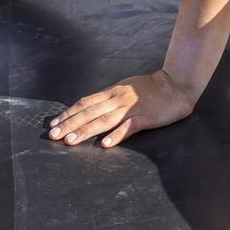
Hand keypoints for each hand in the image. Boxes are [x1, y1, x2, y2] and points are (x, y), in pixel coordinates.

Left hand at [48, 70, 193, 147]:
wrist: (175, 85)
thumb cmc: (150, 89)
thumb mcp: (125, 88)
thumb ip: (109, 98)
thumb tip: (90, 107)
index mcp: (112, 92)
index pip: (85, 103)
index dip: (68, 113)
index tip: (54, 124)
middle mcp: (118, 99)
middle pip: (89, 112)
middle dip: (69, 124)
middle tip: (53, 135)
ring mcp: (131, 108)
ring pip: (104, 120)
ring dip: (85, 131)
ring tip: (70, 141)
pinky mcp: (145, 117)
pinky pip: (129, 126)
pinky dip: (117, 135)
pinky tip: (106, 144)